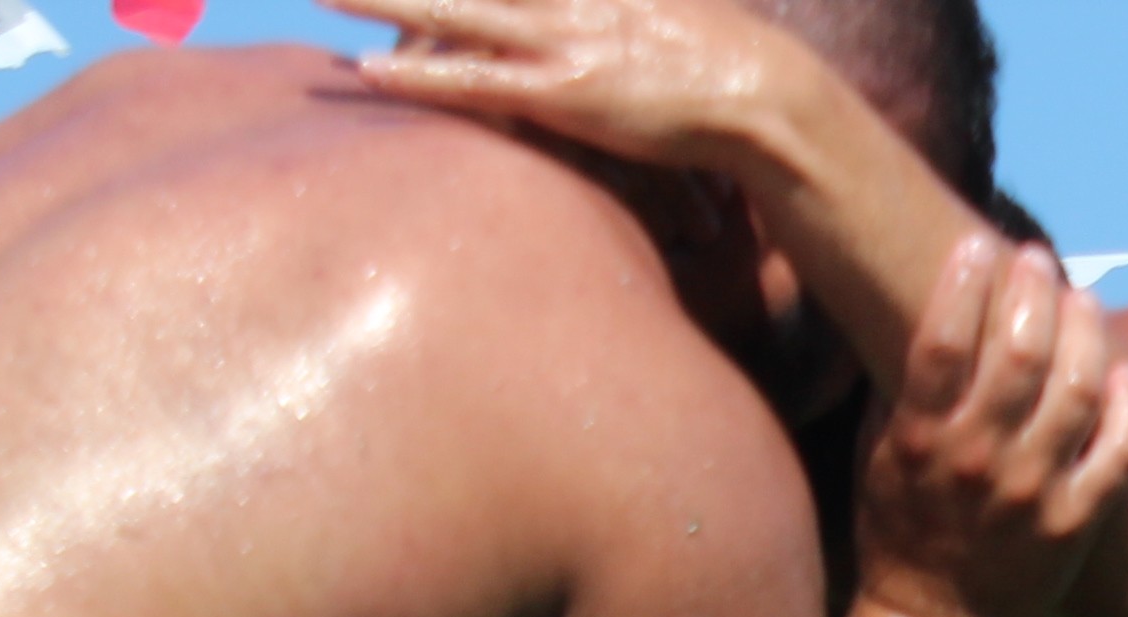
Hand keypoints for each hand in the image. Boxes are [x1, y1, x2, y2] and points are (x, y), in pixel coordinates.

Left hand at [342, 0, 801, 172]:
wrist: (760, 92)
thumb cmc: (714, 60)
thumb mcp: (654, 4)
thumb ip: (607, 3)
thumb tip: (583, 17)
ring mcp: (556, 42)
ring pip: (448, 14)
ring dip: (382, 1)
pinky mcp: (562, 95)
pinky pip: (473, 84)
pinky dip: (417, 78)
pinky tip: (368, 72)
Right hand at [853, 233, 1127, 616]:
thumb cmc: (899, 533)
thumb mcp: (877, 460)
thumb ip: (898, 393)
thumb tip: (906, 316)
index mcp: (923, 440)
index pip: (944, 341)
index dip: (965, 283)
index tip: (979, 246)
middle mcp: (979, 462)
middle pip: (1019, 353)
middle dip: (1033, 291)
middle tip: (1037, 260)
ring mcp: (1032, 494)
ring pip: (1075, 392)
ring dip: (1083, 333)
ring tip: (1081, 300)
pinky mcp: (1073, 524)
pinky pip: (1114, 457)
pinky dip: (1126, 411)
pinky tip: (1125, 376)